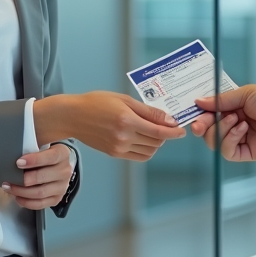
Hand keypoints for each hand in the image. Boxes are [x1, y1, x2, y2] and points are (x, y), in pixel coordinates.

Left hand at [2, 144, 71, 209]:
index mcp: (62, 154)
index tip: (19, 162)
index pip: (50, 157)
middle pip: (43, 177)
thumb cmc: (46, 154)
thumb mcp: (42, 144)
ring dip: (21, 191)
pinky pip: (40, 204)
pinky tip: (18, 197)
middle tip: (10, 178)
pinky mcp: (57, 198)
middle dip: (23, 179)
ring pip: (40, 192)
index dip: (34, 160)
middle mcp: (64, 171)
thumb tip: (14, 148)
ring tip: (9, 187)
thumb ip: (31, 145)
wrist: (57, 165)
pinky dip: (27, 202)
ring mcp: (61, 186)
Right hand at [34, 91, 186, 160]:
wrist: (73, 116)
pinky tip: (144, 139)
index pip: (159, 131)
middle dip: (165, 135)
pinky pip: (138, 156)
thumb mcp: (124, 100)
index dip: (174, 132)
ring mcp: (118, 147)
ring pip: (149, 151)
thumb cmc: (96, 102)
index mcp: (127, 120)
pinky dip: (146, 150)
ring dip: (156, 143)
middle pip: (156, 142)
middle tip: (166, 125)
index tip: (181, 130)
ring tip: (154, 131)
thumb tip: (169, 120)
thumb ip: (148, 111)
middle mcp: (123, 137)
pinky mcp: (114, 153)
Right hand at [189, 84, 255, 161]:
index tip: (191, 111)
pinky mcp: (247, 152)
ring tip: (235, 119)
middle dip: (203, 125)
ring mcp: (241, 138)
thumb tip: (199, 101)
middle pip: (209, 129)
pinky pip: (228, 151)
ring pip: (215, 141)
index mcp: (236, 106)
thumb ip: (221, 99)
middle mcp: (236, 122)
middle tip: (199, 123)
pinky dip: (230, 139)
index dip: (200, 112)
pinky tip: (242, 129)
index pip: (211, 111)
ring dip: (221, 129)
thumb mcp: (247, 93)